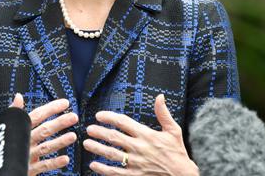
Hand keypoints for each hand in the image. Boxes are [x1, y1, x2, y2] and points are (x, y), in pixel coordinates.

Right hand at [0, 94, 77, 175]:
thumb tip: (18, 97)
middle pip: (43, 131)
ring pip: (45, 148)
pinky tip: (65, 159)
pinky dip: (54, 163)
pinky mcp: (28, 170)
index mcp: (19, 130)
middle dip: (59, 123)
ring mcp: (27, 157)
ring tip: (73, 136)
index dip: (50, 109)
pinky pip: (43, 166)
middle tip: (73, 117)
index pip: (36, 116)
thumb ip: (12, 113)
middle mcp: (24, 142)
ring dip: (59, 142)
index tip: (64, 103)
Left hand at [82, 94, 198, 175]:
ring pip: (111, 154)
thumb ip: (163, 113)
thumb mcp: (174, 130)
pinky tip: (93, 165)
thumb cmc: (177, 153)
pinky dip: (103, 169)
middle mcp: (139, 148)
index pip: (123, 122)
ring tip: (86, 143)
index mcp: (146, 135)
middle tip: (89, 129)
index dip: (109, 117)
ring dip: (97, 148)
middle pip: (114, 137)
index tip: (99, 115)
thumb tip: (160, 96)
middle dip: (99, 132)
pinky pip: (115, 172)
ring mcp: (135, 163)